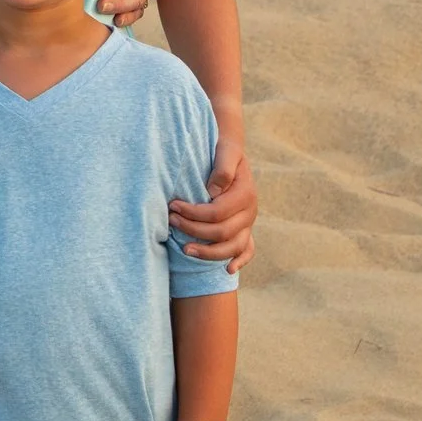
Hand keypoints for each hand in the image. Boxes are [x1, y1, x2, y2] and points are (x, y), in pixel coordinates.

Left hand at [170, 136, 256, 272]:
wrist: (231, 152)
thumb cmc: (223, 150)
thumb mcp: (225, 150)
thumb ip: (222, 168)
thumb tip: (213, 191)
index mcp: (245, 193)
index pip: (217, 212)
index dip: (193, 213)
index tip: (173, 206)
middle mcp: (250, 211)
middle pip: (222, 232)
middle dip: (194, 229)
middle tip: (171, 221)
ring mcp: (248, 223)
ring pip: (233, 247)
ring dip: (208, 252)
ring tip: (184, 249)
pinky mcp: (246, 229)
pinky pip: (248, 250)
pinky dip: (240, 261)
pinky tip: (227, 270)